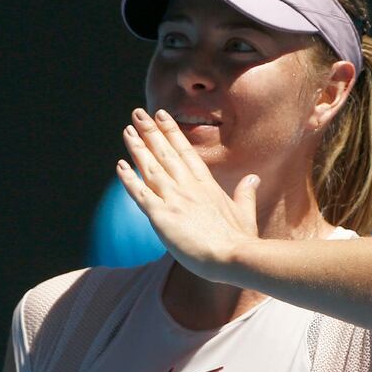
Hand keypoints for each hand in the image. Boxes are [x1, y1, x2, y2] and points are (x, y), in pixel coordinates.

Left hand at [116, 108, 260, 280]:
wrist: (234, 257)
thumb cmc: (241, 240)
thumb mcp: (245, 212)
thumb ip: (245, 193)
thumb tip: (252, 178)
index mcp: (207, 185)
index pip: (185, 152)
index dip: (172, 132)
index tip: (161, 116)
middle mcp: (188, 186)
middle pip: (165, 153)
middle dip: (150, 131)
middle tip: (138, 113)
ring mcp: (174, 199)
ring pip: (150, 167)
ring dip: (137, 147)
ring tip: (127, 129)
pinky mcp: (161, 216)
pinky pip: (139, 193)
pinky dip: (128, 179)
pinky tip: (119, 165)